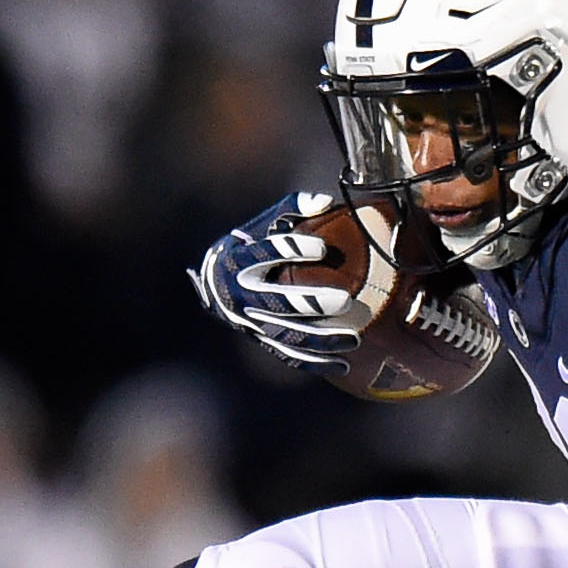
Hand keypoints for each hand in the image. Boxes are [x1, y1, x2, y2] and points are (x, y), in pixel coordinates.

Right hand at [189, 192, 364, 371]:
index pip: (266, 253)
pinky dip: (316, 362)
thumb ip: (292, 209)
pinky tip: (343, 365)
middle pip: (279, 302)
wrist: (214, 286)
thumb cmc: (249, 246)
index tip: (323, 247)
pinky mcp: (262, 340)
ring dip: (321, 339)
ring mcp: (252, 322)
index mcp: (240, 260)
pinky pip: (290, 356)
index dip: (293, 250)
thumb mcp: (262, 223)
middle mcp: (242, 293)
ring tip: (354, 337)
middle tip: (345, 300)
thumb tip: (325, 202)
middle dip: (312, 303)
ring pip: (288, 335)